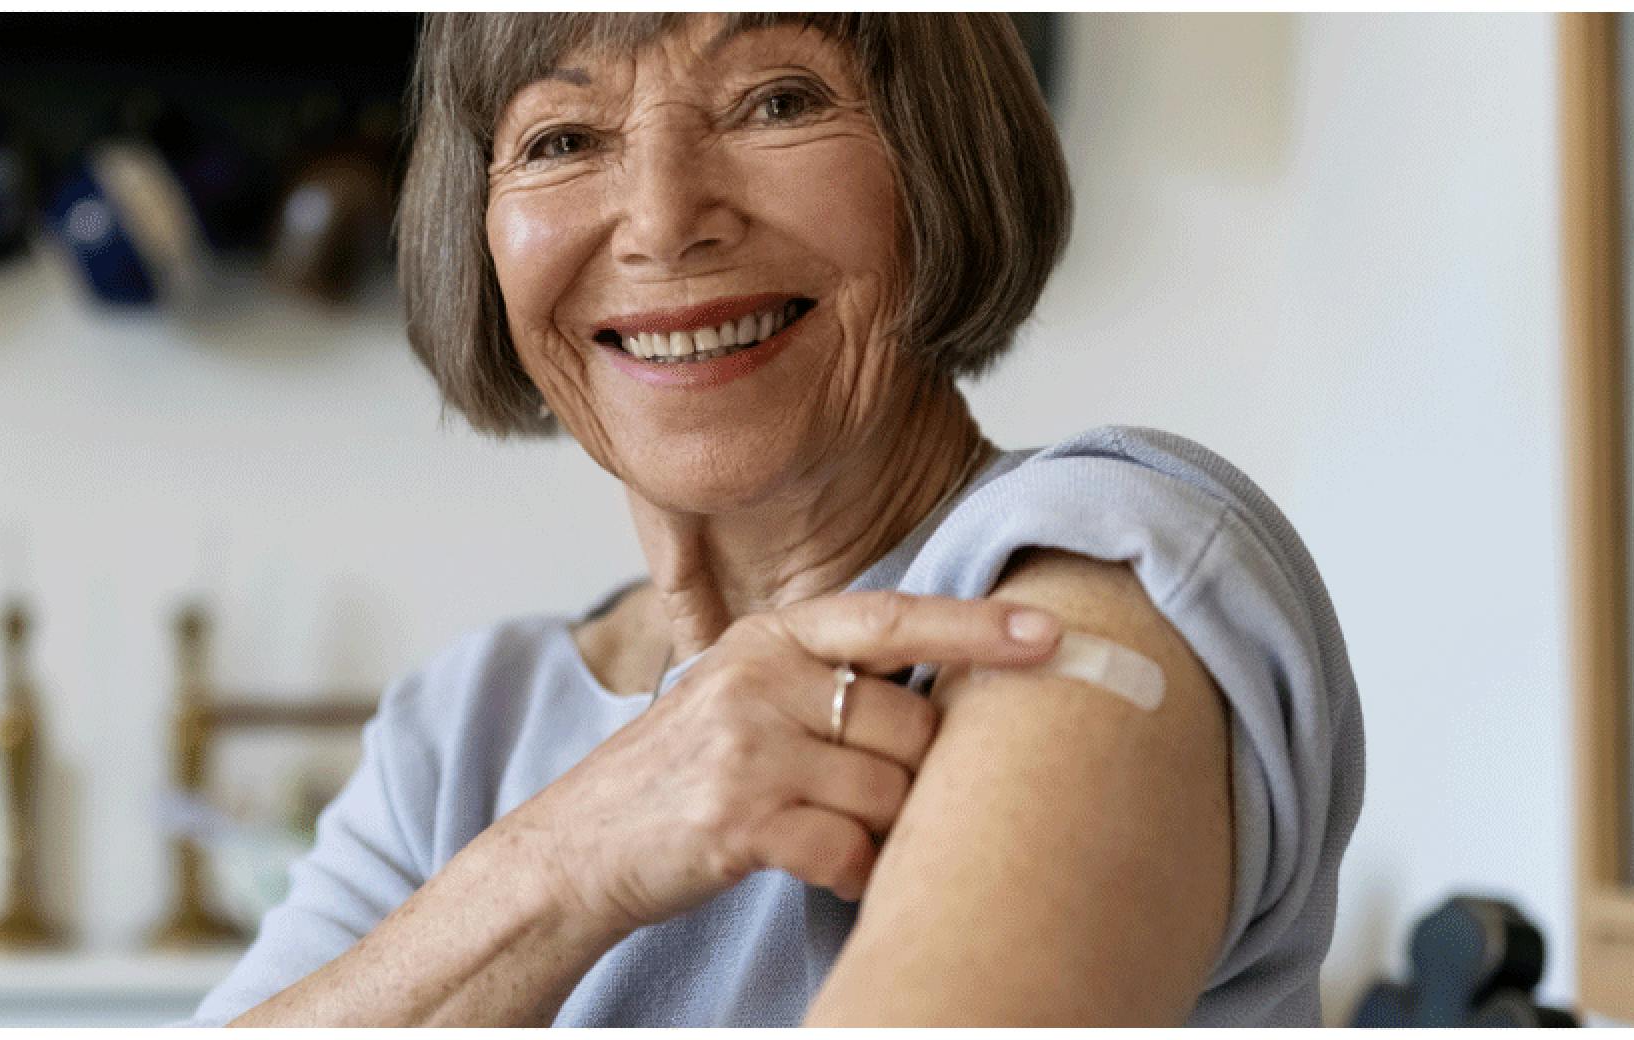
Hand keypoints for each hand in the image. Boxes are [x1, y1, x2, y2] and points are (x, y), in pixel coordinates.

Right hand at [492, 592, 1063, 934]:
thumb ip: (826, 678)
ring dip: (882, 832)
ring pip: (890, 793)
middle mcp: (757, 679)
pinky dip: (853, 875)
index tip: (1055, 636)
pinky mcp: (739, 821)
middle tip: (869, 801)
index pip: (892, 619)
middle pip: (911, 725)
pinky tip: (820, 871)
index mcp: (767, 637)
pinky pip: (851, 853)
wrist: (577, 847)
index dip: (978, 629)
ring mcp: (746, 749)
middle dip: (913, 777)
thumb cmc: (680, 777)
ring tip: (833, 836)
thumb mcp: (742, 696)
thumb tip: (956, 691)